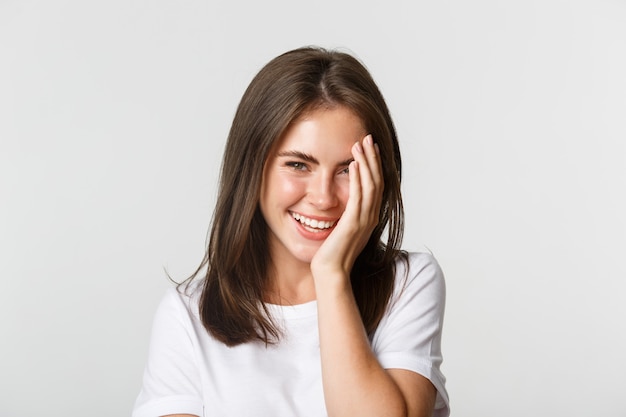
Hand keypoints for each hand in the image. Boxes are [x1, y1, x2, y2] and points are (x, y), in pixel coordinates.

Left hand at [310, 134, 382, 281]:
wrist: (330, 273)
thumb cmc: (332, 254)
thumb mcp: (341, 230)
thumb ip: (345, 215)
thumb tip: (341, 203)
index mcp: (369, 217)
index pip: (376, 185)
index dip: (374, 165)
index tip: (369, 148)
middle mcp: (370, 217)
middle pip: (377, 180)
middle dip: (372, 158)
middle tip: (367, 137)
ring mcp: (364, 220)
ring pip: (370, 185)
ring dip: (366, 163)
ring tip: (360, 144)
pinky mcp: (353, 223)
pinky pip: (359, 196)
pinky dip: (358, 178)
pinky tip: (355, 164)